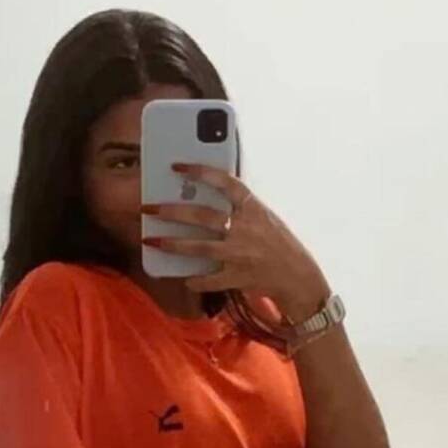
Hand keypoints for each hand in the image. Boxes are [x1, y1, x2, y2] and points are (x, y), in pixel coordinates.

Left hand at [141, 162, 328, 321]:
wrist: (298, 276)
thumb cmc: (278, 243)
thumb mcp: (263, 217)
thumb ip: (239, 207)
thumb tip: (204, 198)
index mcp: (253, 208)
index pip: (226, 182)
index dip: (201, 172)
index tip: (177, 166)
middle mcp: (244, 229)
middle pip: (203, 216)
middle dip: (172, 212)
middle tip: (149, 208)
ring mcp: (239, 254)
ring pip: (199, 248)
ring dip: (172, 245)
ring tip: (152, 241)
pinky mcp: (237, 277)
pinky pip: (208, 280)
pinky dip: (194, 280)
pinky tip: (183, 278)